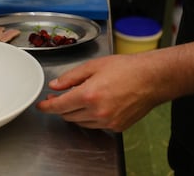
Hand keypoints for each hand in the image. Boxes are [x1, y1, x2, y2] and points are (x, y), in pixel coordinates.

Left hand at [36, 54, 162, 131]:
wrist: (152, 79)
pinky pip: (94, 125)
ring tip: (76, 99)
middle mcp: (97, 112)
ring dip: (73, 113)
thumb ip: (70, 77)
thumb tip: (55, 86)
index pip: (59, 106)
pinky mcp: (117, 127)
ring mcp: (108, 122)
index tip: (41, 106)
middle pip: (68, 115)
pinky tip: (91, 106)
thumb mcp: (93, 66)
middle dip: (60, 107)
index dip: (47, 107)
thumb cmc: (126, 68)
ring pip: (80, 122)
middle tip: (58, 97)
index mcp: (89, 95)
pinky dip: (88, 118)